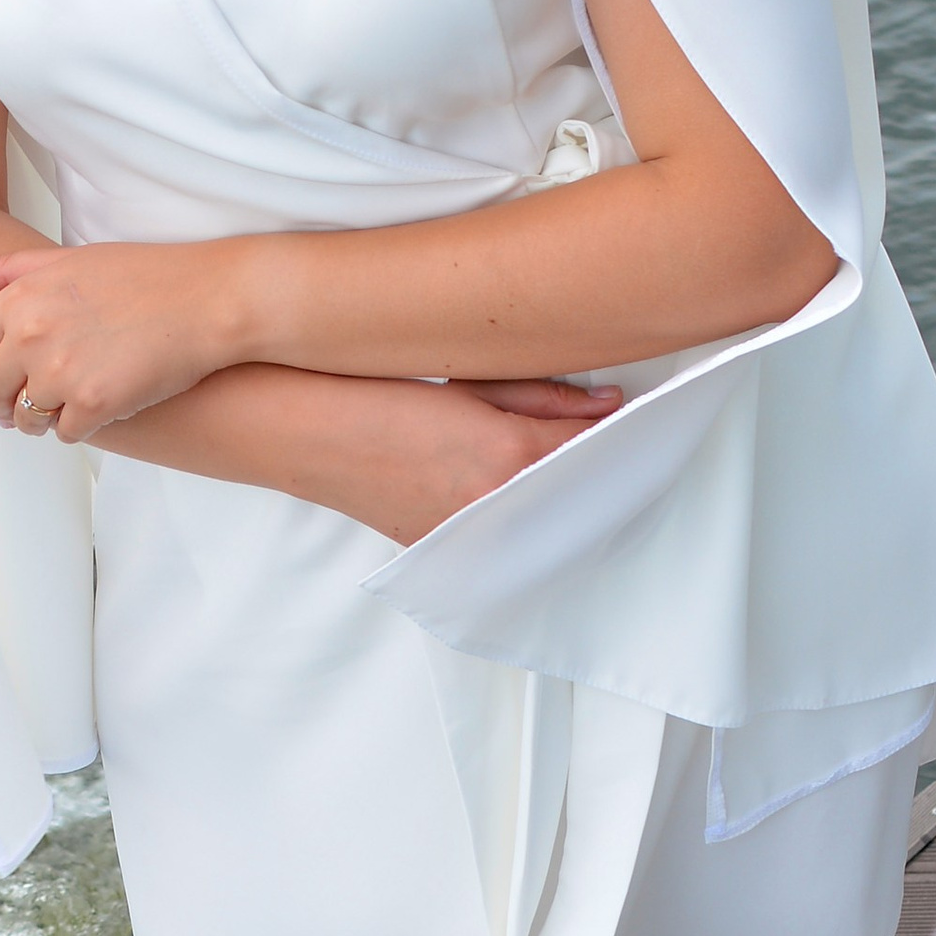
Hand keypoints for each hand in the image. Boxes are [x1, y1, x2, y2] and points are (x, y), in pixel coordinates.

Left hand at [0, 240, 241, 438]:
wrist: (207, 300)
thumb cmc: (145, 276)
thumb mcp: (67, 260)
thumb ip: (6, 270)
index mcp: (21, 299)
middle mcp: (32, 336)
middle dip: (0, 404)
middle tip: (13, 410)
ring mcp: (61, 373)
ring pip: (26, 418)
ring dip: (36, 421)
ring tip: (54, 413)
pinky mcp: (95, 405)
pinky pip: (66, 433)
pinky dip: (77, 428)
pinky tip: (93, 413)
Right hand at [314, 374, 622, 544]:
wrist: (307, 433)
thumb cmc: (376, 396)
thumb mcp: (470, 384)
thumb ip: (544, 396)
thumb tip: (605, 403)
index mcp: (513, 455)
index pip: (595, 446)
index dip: (617, 428)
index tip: (628, 415)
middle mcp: (501, 505)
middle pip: (579, 490)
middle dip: (596, 464)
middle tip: (602, 437)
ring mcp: (474, 536)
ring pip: (544, 518)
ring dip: (561, 494)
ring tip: (553, 461)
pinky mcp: (447, 552)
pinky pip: (505, 536)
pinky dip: (520, 515)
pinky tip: (514, 490)